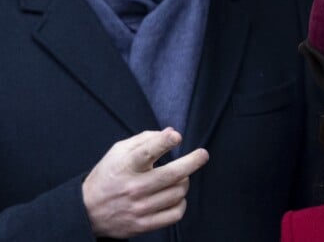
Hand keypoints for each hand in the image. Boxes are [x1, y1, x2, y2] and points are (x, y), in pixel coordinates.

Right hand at [82, 127, 208, 237]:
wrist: (87, 210)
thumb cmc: (108, 174)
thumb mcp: (119, 150)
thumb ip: (145, 138)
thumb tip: (171, 133)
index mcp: (126, 166)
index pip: (146, 152)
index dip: (164, 142)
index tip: (177, 137)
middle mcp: (133, 187)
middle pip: (171, 175)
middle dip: (192, 162)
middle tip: (203, 154)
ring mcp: (139, 208)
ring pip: (177, 192)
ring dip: (184, 181)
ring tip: (181, 176)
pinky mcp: (143, 225)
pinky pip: (174, 214)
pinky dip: (181, 203)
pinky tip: (176, 195)